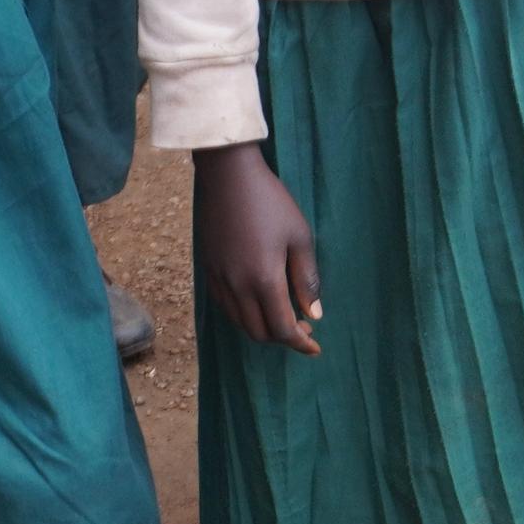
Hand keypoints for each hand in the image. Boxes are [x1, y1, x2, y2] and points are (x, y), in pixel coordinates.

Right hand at [197, 142, 319, 353]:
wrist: (229, 175)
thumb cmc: (271, 202)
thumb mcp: (300, 238)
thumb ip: (307, 280)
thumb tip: (313, 315)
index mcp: (264, 280)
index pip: (283, 329)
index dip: (301, 343)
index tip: (315, 347)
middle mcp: (238, 286)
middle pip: (259, 333)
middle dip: (283, 338)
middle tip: (302, 327)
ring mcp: (220, 279)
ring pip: (240, 323)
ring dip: (262, 328)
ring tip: (281, 316)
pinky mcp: (208, 269)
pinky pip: (225, 307)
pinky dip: (242, 315)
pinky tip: (256, 302)